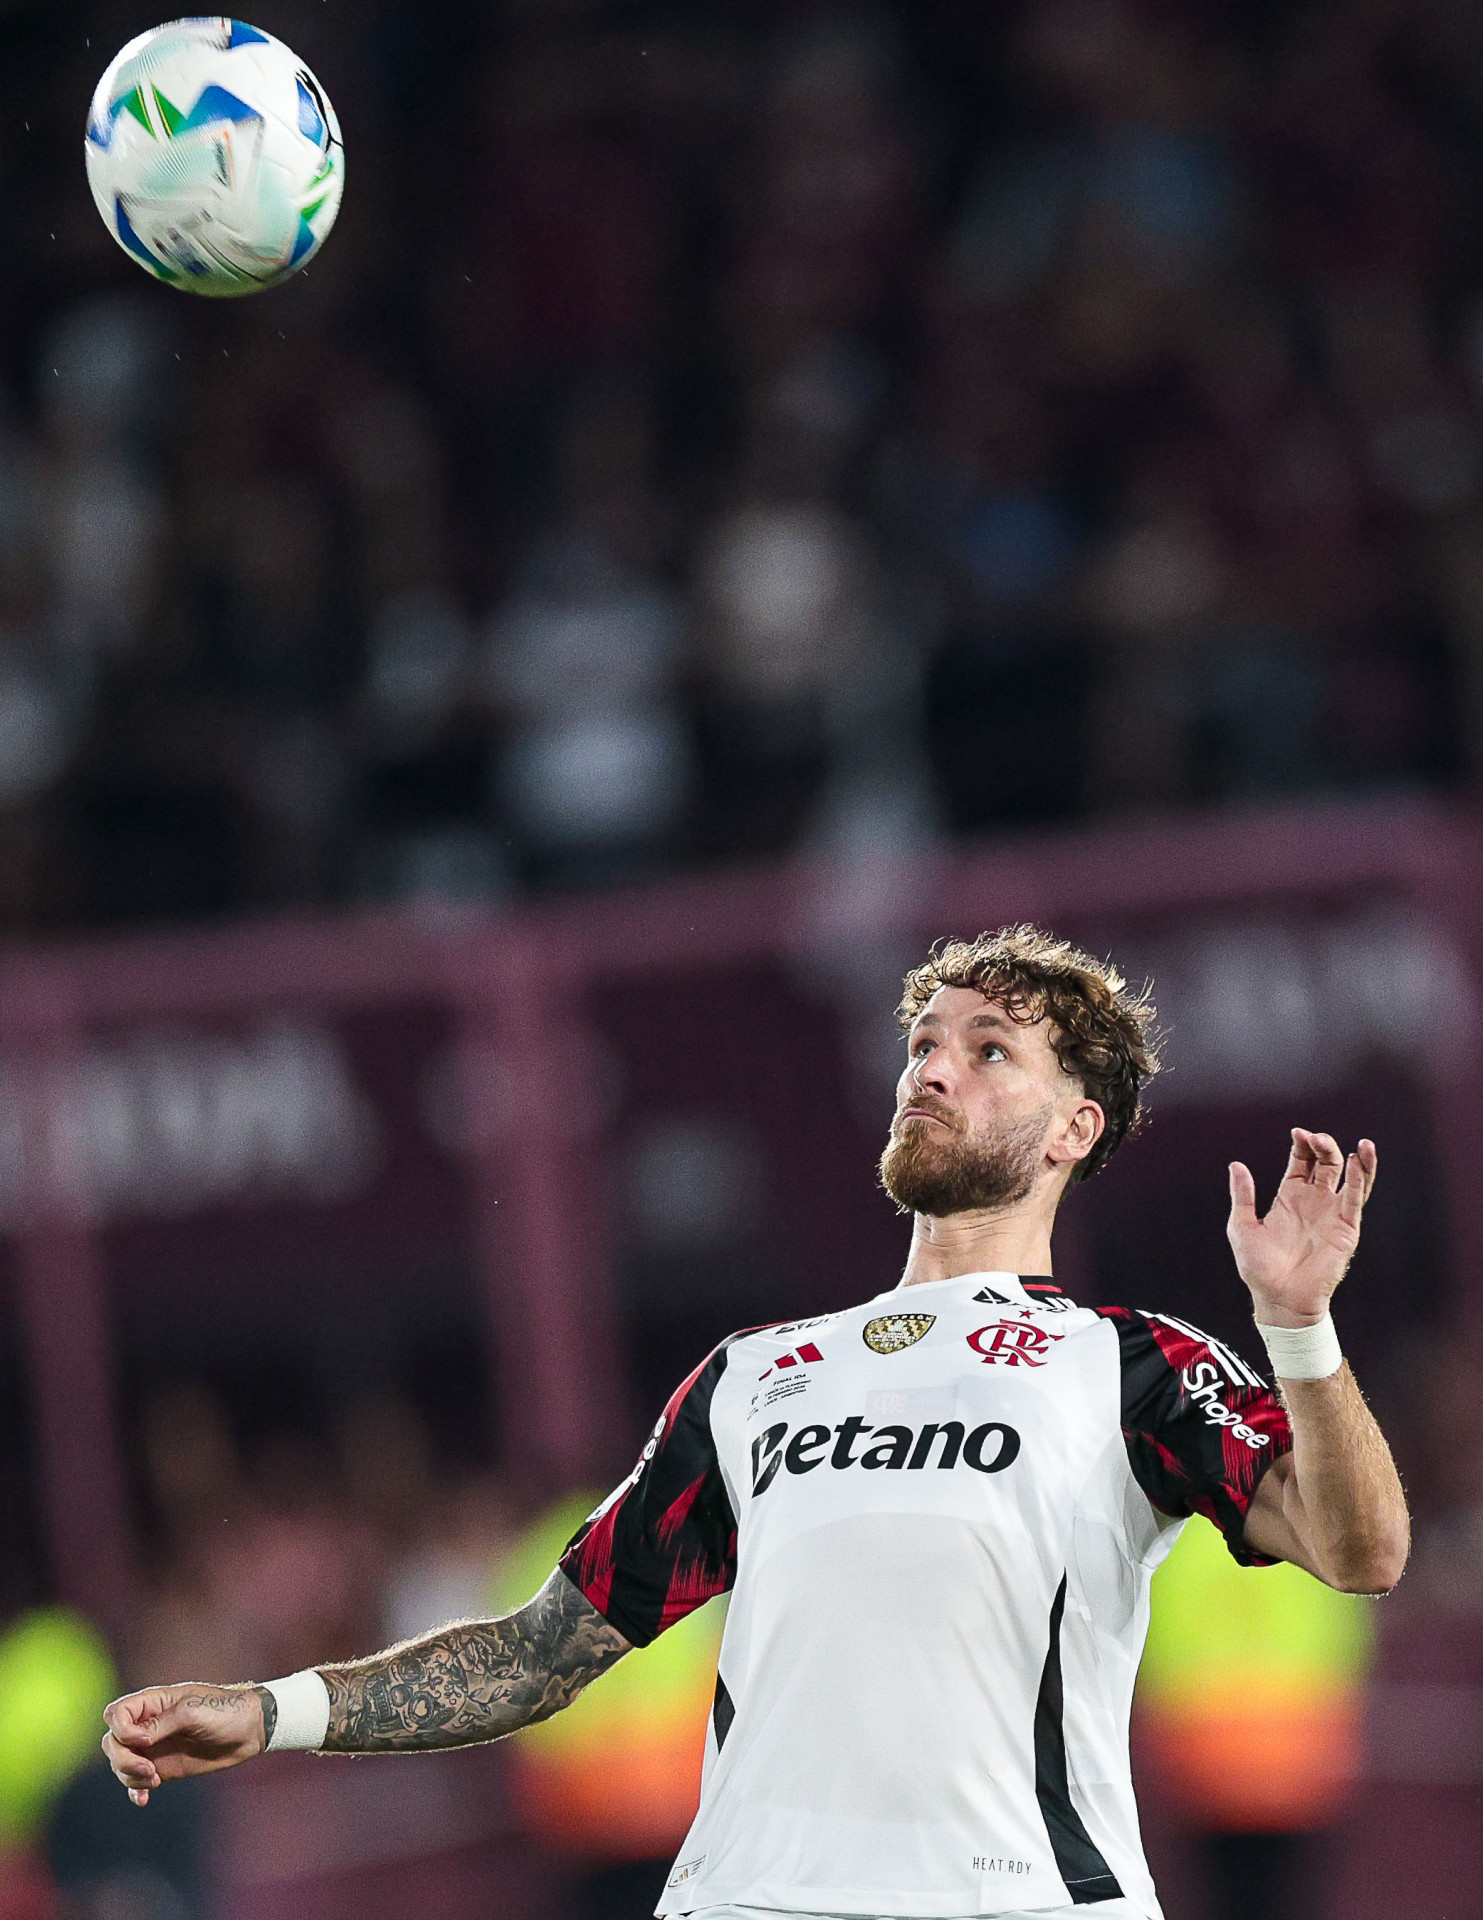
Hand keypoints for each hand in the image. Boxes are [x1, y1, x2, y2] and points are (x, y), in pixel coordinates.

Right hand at [102, 1683, 269, 1805]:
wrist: (251, 1731)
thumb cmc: (225, 1711)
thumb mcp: (193, 1712)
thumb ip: (161, 1724)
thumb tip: (133, 1739)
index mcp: (154, 1702)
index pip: (116, 1714)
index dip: (121, 1730)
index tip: (146, 1741)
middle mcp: (149, 1725)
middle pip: (113, 1742)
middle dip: (122, 1759)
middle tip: (148, 1771)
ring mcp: (155, 1748)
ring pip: (121, 1764)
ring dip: (130, 1776)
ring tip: (155, 1780)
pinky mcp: (164, 1768)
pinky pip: (137, 1782)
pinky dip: (134, 1791)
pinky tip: (144, 1799)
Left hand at [1227, 1130, 1375, 1327]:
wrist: (1278, 1298)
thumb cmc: (1258, 1268)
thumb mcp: (1242, 1226)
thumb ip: (1242, 1195)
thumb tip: (1236, 1165)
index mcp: (1289, 1198)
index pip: (1301, 1162)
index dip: (1302, 1145)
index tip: (1297, 1132)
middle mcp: (1313, 1202)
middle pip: (1325, 1164)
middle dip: (1323, 1146)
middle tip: (1316, 1137)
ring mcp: (1331, 1213)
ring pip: (1348, 1178)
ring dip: (1349, 1158)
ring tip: (1351, 1143)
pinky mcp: (1346, 1228)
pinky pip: (1356, 1199)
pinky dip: (1360, 1178)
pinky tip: (1359, 1160)